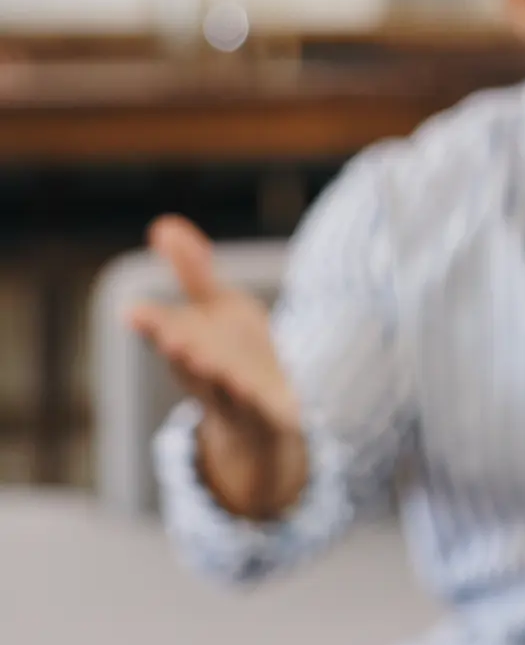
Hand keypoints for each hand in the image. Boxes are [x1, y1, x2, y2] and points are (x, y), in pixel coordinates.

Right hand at [124, 216, 307, 518]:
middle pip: (191, 365)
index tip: (132, 311)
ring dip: (218, 378)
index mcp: (190, 346)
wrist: (261, 420)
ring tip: (211, 362)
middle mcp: (207, 375)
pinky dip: (264, 403)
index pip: (166, 333)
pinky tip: (263, 391)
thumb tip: (163, 224)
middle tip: (172, 338)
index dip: (152, 323)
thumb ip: (192, 272)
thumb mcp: (216, 308)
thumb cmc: (233, 354)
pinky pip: (268, 412)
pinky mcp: (272, 416)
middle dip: (181, 352)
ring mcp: (238, 399)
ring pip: (226, 391)